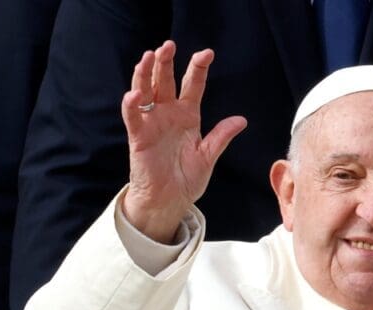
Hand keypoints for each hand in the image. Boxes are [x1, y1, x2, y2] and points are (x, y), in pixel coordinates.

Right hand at [121, 41, 246, 242]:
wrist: (170, 201)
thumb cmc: (187, 179)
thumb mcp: (208, 156)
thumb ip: (221, 136)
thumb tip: (241, 120)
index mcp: (188, 116)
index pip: (193, 86)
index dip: (198, 69)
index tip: (207, 53)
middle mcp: (168, 114)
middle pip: (165, 81)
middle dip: (166, 63)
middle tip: (169, 45)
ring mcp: (152, 123)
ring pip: (145, 91)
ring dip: (145, 74)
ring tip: (149, 57)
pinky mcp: (139, 137)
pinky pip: (133, 117)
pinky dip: (131, 104)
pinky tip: (135, 94)